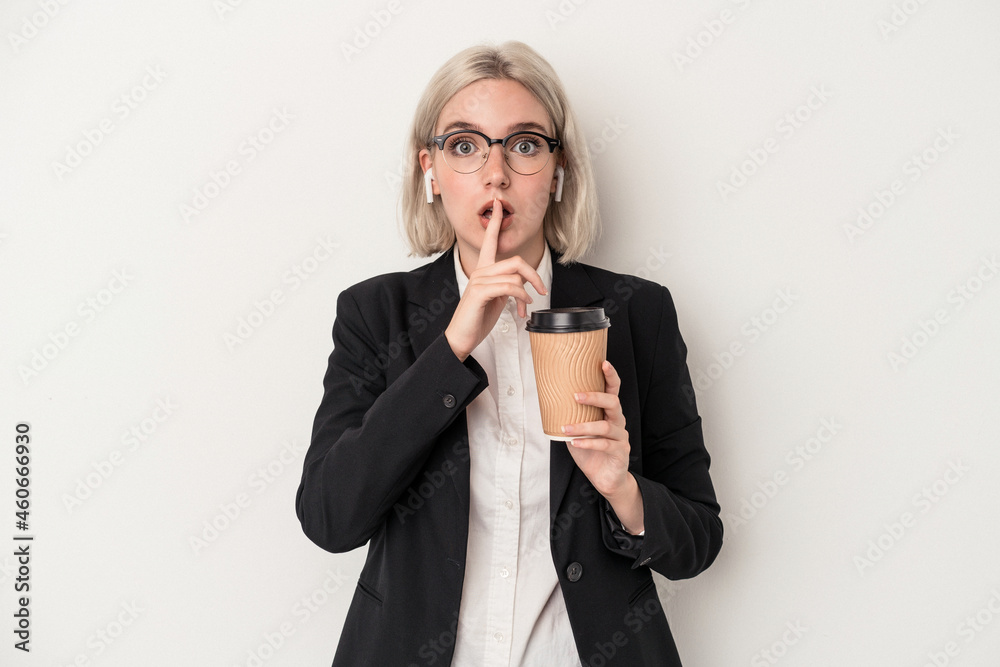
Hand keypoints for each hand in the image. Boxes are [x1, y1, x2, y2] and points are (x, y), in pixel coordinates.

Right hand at [444, 197, 546, 360]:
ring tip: (526, 306)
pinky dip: (520, 296)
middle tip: (541, 289)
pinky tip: (522, 306)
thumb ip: (507, 285)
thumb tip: (522, 282)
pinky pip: (509, 286)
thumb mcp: (497, 299)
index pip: (490, 240)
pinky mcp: (480, 292)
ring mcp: (479, 281)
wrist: (462, 337)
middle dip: (534, 275)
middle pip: (515, 261)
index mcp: (483, 270)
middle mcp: (480, 271)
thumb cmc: (478, 318)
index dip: (495, 221)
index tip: (497, 204)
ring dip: (527, 292)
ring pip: (515, 275)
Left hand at [562, 360, 643, 532]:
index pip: (613, 389)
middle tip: (575, 396)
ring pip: (605, 426)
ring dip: (583, 426)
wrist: (606, 479)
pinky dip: (588, 443)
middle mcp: (618, 421)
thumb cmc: (591, 451)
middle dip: (594, 397)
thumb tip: (548, 400)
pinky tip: (575, 442)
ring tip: (565, 429)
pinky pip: (604, 444)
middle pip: (613, 402)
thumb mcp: (578, 431)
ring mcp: (621, 437)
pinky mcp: (620, 452)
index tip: (603, 362)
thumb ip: (571, 417)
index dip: (610, 376)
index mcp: (609, 412)